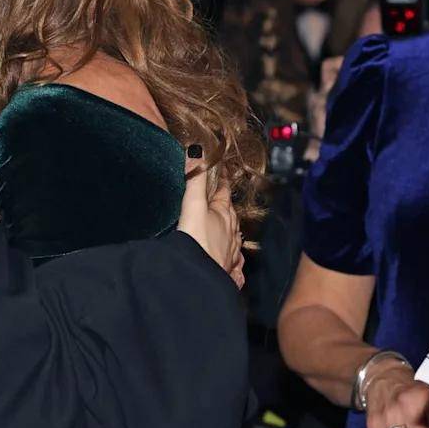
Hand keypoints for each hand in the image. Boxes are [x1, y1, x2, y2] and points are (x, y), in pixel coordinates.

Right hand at [177, 166, 241, 286]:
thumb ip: (194, 178)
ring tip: (228, 232)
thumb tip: (196, 150)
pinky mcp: (226, 275)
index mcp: (224, 216)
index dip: (222, 181)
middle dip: (227, 208)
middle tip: (221, 201)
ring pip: (235, 242)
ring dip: (232, 235)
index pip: (224, 193)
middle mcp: (231, 235)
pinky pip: (234, 268)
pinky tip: (234, 268)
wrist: (198, 278)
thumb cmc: (197, 240)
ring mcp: (231, 256)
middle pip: (231, 217)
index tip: (221, 171)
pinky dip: (234, 265)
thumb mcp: (193, 204)